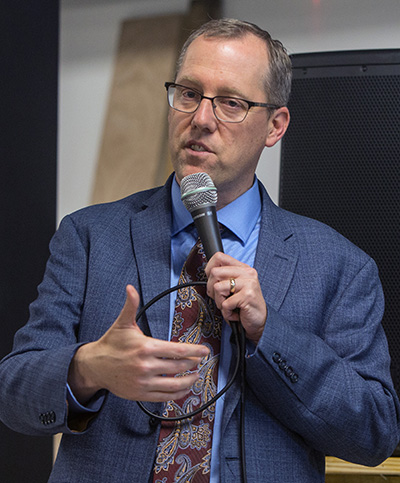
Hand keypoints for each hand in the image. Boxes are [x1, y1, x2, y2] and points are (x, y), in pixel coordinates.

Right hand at [68, 285, 209, 403]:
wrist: (94, 366)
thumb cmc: (111, 343)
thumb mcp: (122, 323)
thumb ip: (131, 305)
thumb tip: (130, 288)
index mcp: (145, 347)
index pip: (177, 350)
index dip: (194, 351)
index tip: (205, 351)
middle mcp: (146, 366)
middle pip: (178, 366)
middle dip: (193, 363)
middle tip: (200, 361)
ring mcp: (143, 382)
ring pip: (174, 384)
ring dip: (189, 381)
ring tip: (196, 376)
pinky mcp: (140, 394)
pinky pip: (164, 396)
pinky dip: (177, 394)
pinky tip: (183, 389)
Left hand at [205, 252, 266, 344]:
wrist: (259, 321)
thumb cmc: (243, 305)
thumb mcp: (234, 287)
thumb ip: (224, 277)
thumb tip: (207, 273)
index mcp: (243, 268)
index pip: (219, 257)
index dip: (209, 268)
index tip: (211, 280)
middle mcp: (247, 273)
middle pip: (214, 272)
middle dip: (211, 289)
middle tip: (221, 298)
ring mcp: (248, 283)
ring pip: (217, 288)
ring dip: (219, 302)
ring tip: (229, 306)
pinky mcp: (247, 296)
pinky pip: (225, 304)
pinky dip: (227, 313)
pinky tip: (235, 313)